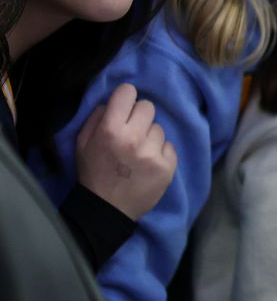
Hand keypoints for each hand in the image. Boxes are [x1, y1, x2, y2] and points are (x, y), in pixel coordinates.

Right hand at [74, 83, 176, 220]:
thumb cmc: (93, 173)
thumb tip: (113, 101)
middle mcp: (134, 139)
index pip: (128, 92)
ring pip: (159, 128)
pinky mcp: (168, 166)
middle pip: (148, 107)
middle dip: (139, 117)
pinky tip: (148, 164)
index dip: (125, 99)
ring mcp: (153, 153)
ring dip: (149, 137)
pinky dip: (160, 153)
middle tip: (131, 132)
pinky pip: (169, 146)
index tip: (124, 109)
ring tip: (138, 153)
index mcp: (110, 130)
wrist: (107, 208)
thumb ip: (96, 118)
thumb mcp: (82, 144)